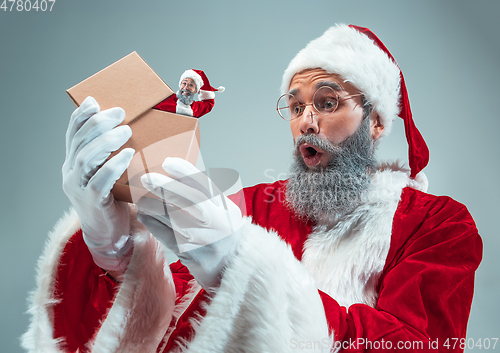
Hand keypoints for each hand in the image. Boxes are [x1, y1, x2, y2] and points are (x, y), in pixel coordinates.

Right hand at [62, 96, 134, 271]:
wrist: (111, 233)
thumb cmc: (114, 198)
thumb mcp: (109, 171)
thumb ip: (109, 152)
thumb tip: (123, 125)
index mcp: (72, 163)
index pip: (72, 134)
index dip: (81, 116)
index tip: (95, 102)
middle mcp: (70, 174)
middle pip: (79, 143)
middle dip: (98, 124)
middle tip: (120, 113)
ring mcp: (78, 188)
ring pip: (85, 159)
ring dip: (106, 141)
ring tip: (126, 131)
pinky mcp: (92, 202)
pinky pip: (99, 181)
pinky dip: (113, 166)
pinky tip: (128, 155)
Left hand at [136, 157, 242, 289]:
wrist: (230, 265)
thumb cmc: (224, 231)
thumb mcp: (225, 209)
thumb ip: (207, 193)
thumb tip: (178, 173)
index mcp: (223, 208)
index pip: (203, 184)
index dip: (184, 171)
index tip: (168, 162)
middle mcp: (212, 222)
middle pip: (184, 198)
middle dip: (163, 186)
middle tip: (146, 178)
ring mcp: (197, 237)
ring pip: (168, 215)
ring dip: (151, 203)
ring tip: (141, 196)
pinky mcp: (183, 250)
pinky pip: (161, 232)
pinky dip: (149, 220)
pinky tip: (144, 212)